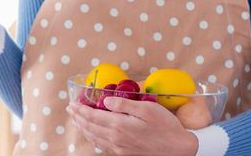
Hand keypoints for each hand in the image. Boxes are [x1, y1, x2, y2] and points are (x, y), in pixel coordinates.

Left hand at [67, 97, 197, 155]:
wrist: (179, 150)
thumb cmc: (165, 127)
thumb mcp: (147, 109)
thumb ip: (124, 104)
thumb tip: (105, 100)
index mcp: (119, 125)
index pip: (92, 116)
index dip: (80, 109)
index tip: (72, 103)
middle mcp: (115, 138)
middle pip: (89, 127)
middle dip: (78, 117)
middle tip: (71, 110)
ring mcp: (118, 148)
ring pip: (94, 137)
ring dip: (83, 128)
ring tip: (77, 120)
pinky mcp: (123, 154)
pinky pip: (102, 146)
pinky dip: (93, 138)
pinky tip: (92, 134)